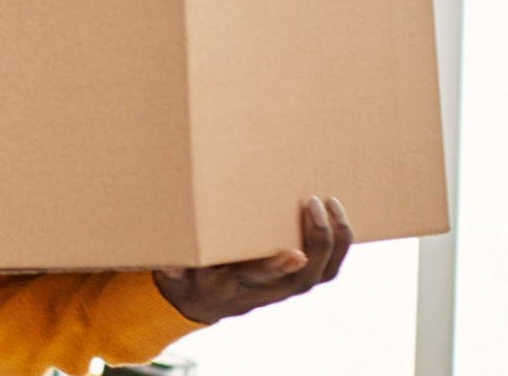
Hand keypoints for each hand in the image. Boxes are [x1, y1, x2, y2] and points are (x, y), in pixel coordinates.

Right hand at [153, 196, 351, 324]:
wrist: (202, 303)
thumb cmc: (189, 281)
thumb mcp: (175, 277)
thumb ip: (174, 271)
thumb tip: (170, 265)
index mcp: (237, 288)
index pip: (262, 279)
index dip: (278, 268)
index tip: (294, 253)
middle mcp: (269, 291)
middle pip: (306, 277)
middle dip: (317, 241)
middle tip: (315, 204)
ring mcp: (287, 287)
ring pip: (323, 273)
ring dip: (336, 242)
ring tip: (334, 205)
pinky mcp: (296, 278)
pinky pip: (327, 267)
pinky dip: (338, 245)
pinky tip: (336, 216)